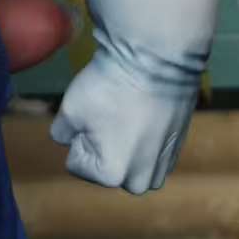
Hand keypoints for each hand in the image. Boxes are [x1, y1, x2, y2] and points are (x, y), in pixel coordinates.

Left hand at [50, 51, 195, 194]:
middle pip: (105, 165)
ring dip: (125, 141)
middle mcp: (140, 180)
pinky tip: (146, 111)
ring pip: (128, 159)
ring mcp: (162, 166)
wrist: (158, 59)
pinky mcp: (176, 150)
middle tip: (112, 111)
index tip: (94, 113)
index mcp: (111, 175)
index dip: (79, 134)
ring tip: (130, 110)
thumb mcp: (70, 109)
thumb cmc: (111, 85)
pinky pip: (149, 150)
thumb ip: (62, 134)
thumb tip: (69, 139)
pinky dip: (145, 134)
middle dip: (102, 143)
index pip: (76, 163)